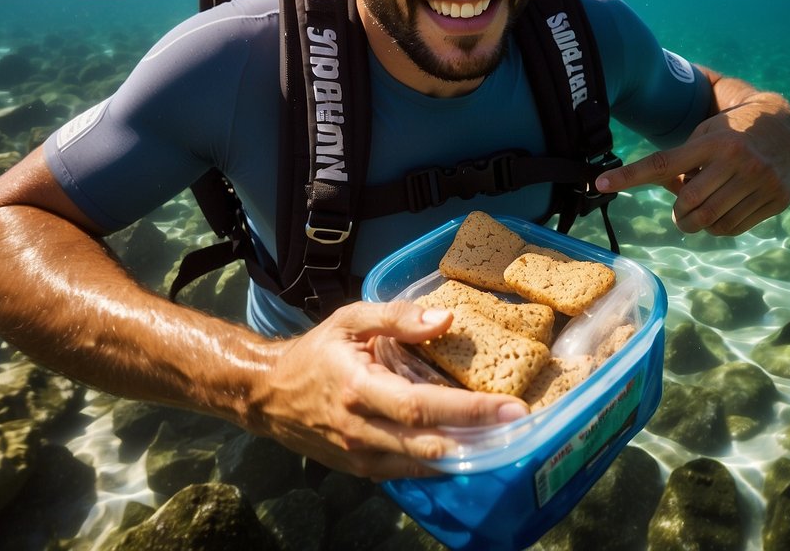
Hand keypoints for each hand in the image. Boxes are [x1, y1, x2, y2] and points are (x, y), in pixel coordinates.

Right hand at [251, 300, 527, 479]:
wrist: (268, 396)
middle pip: (430, 443)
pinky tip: (465, 446)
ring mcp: (360, 456)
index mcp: (359, 388)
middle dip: (480, 437)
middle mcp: (361, 429)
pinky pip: (409, 471)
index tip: (510, 408)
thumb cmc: (316, 352)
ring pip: (423, 464)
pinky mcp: (361, 471)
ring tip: (503, 435)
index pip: (422, 407)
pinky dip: (440, 462)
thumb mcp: (349, 320)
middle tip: (520, 424)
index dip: (469, 411)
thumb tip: (445, 319)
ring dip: (465, 453)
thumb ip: (396, 317)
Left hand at [596, 92, 789, 234]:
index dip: (630, 176)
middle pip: (688, 203)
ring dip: (698, 222)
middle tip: (681, 210)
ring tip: (704, 207)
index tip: (600, 183)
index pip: (662, 163)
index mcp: (713, 141)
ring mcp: (760, 180)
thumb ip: (679, 162)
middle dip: (679, 213)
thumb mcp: (704, 136)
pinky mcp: (776, 197)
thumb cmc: (731, 133)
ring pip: (711, 221)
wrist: (784, 128)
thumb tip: (658, 188)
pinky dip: (719, 227)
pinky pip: (734, 228)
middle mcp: (738, 160)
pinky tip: (724, 210)